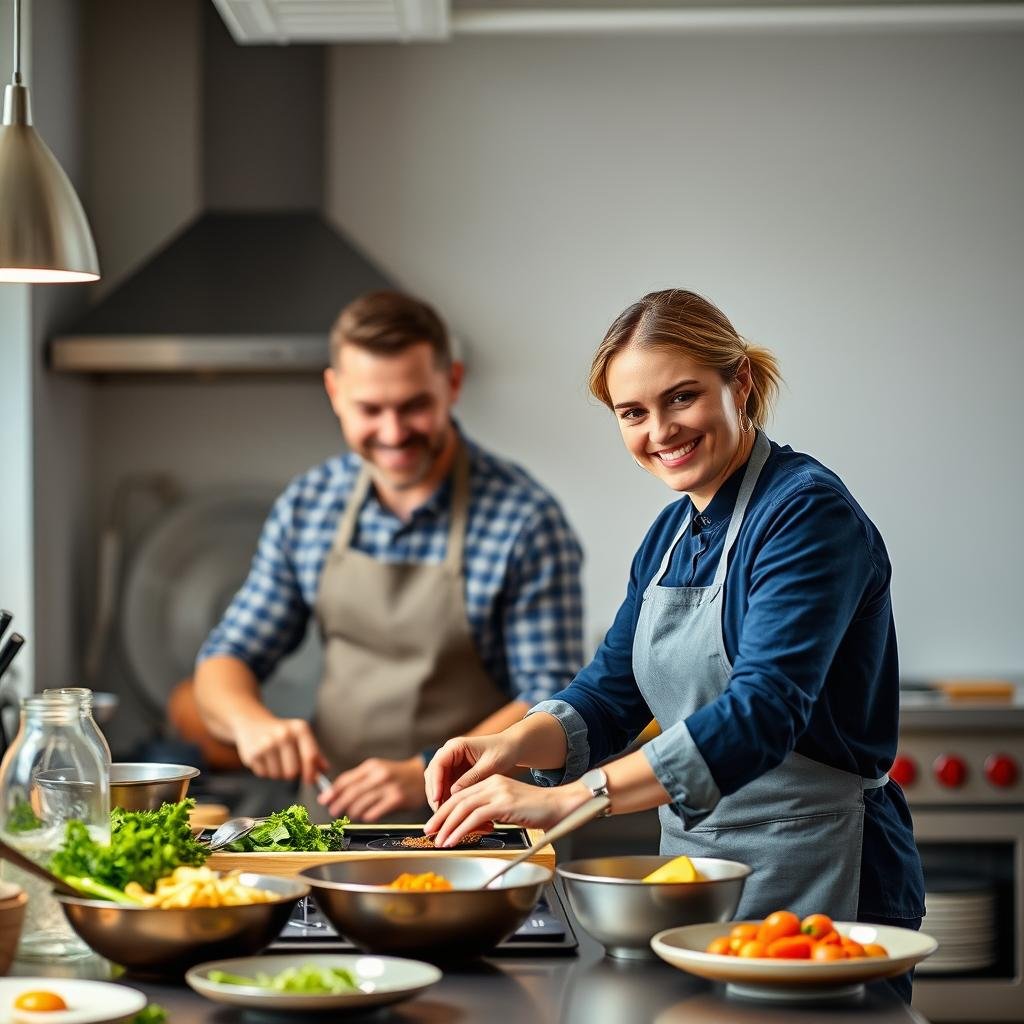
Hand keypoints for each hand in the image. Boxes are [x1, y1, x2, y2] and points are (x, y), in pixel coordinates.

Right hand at [233, 715, 326, 783]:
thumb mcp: (300, 736)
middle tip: (288, 764)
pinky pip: (264, 774)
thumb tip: (324, 770)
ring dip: (278, 772)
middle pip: (293, 771)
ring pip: (278, 775)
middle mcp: (283, 734)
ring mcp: (267, 744)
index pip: (310, 756)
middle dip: (292, 773)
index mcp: (299, 729)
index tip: (311, 780)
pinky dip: (265, 770)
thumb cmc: (282, 732)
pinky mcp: (253, 753)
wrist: (253, 721)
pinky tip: (264, 757)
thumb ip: (314, 753)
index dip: (311, 772)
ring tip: (274, 758)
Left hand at [318, 756, 426, 821]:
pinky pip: (375, 812)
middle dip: (338, 804)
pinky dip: (367, 816)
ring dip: (353, 812)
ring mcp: (388, 787)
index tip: (324, 799)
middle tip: (333, 811)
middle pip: (351, 792)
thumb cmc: (396, 775)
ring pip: (361, 804)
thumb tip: (335, 793)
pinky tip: (366, 817)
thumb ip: (359, 780)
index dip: (332, 791)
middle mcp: (379, 775)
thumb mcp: (377, 770)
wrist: (420, 775)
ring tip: (351, 815)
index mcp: (371, 766)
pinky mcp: (397, 798)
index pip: (346, 779)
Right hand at [424, 733, 519, 811]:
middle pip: (432, 775)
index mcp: (455, 746)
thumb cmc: (502, 751)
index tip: (437, 798)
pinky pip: (445, 789)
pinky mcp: (455, 775)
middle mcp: (449, 754)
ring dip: (439, 799)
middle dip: (434, 794)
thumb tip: (454, 792)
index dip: (435, 782)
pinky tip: (453, 813)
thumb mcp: (489, 765)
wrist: (511, 748)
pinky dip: (447, 800)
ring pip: (436, 784)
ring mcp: (450, 765)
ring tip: (446, 816)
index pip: (438, 764)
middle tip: (439, 813)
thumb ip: (472, 777)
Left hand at [424, 775, 587, 847]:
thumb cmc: (539, 811)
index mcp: (492, 782)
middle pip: (457, 799)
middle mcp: (492, 783)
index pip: (461, 795)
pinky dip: (460, 830)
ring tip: (438, 841)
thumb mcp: (509, 809)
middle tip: (428, 832)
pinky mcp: (503, 804)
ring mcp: (497, 792)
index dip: (445, 810)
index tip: (435, 824)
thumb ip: (491, 814)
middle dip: (440, 817)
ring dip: (447, 826)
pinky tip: (453, 841)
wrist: (561, 805)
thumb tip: (474, 828)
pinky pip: (474, 818)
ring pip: (462, 808)